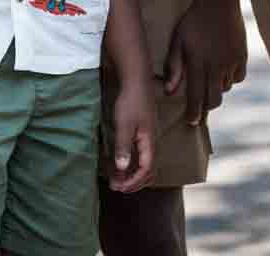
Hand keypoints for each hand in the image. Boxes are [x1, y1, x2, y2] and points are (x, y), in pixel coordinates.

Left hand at [106, 78, 156, 192]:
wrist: (137, 81)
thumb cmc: (130, 101)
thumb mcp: (123, 125)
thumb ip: (123, 147)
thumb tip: (122, 169)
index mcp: (149, 142)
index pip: (145, 170)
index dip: (132, 182)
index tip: (118, 187)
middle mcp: (152, 142)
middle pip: (149, 171)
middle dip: (134, 183)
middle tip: (117, 187)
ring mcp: (149, 137)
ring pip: (147, 164)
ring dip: (134, 175)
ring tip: (117, 178)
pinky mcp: (145, 132)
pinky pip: (143, 155)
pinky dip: (133, 164)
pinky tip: (121, 162)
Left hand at [164, 0, 247, 125]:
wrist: (219, 2)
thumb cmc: (193, 21)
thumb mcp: (178, 41)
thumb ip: (174, 67)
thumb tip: (169, 92)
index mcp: (198, 62)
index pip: (196, 96)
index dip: (194, 112)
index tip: (191, 121)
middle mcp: (216, 65)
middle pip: (214, 99)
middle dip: (206, 106)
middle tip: (200, 107)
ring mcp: (231, 61)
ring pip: (225, 88)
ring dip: (217, 89)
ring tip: (209, 80)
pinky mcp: (242, 56)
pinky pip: (238, 78)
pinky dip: (230, 79)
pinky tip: (222, 71)